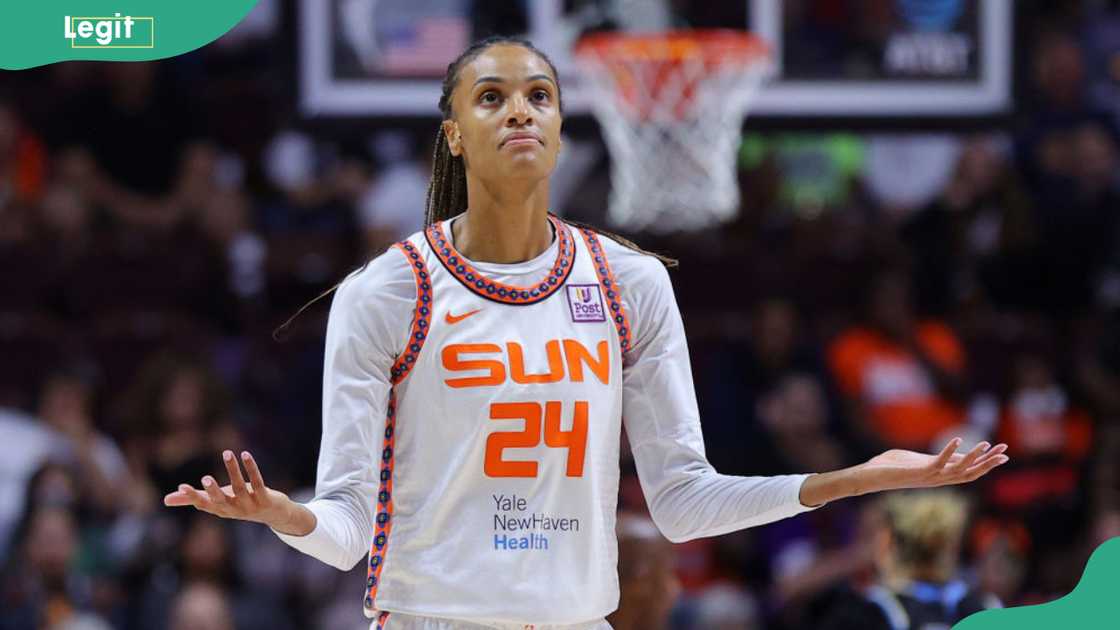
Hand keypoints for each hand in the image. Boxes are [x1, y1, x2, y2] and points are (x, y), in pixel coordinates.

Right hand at [163, 450, 303, 532]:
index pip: (205, 504)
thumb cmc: (239, 503)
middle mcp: (234, 509)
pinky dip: (251, 468)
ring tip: (227, 453)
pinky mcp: (265, 499)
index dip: (194, 497)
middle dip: (213, 490)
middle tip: (205, 478)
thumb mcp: (217, 501)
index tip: (182, 486)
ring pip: (241, 487)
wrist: (273, 514)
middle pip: (222, 501)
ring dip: (234, 470)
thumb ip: (193, 499)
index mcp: (220, 509)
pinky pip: (258, 483)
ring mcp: (250, 505)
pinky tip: (245, 454)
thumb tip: (165, 500)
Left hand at [860, 438, 1008, 493]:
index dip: (986, 463)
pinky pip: (938, 463)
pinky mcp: (919, 472)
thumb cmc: (889, 466)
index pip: (968, 471)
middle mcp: (937, 479)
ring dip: (974, 458)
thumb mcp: (919, 459)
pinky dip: (949, 451)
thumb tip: (953, 452)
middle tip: (1006, 452)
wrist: (870, 476)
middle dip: (988, 463)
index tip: (1003, 454)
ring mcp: (929, 477)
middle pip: (970, 473)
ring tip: (988, 444)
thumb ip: (937, 457)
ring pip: (959, 471)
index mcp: (938, 475)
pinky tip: (958, 439)